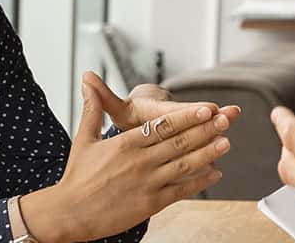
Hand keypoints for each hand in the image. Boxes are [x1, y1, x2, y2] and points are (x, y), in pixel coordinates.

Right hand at [24, 74, 239, 241]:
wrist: (69, 213)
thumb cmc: (76, 177)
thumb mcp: (84, 139)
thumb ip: (93, 109)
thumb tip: (87, 80)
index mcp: (125, 144)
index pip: (163, 126)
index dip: (187, 117)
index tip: (206, 109)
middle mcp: (139, 162)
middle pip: (178, 142)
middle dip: (204, 130)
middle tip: (225, 120)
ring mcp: (146, 183)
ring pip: (183, 165)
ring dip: (207, 153)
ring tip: (226, 142)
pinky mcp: (150, 204)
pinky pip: (180, 190)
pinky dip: (198, 182)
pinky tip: (214, 173)